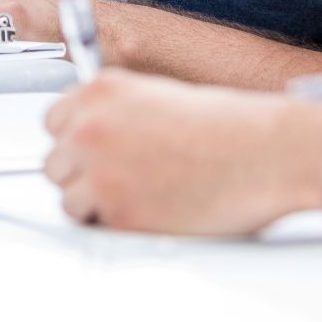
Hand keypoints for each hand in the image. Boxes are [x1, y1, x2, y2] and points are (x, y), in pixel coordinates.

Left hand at [43, 71, 321, 235]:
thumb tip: (89, 139)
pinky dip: (119, 226)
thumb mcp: (159, 97)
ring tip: (142, 197)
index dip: (77, 140)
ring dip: (96, 204)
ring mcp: (101, 173)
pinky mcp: (120, 214)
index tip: (94, 151)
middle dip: (83, 174)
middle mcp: (92, 129)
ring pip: (69, 201)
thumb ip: (117, 114)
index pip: (54, 122)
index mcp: (101, 92)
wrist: (267, 153)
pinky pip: (98, 228)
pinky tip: (153, 211)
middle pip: (55, 164)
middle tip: (123, 179)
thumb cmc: (229, 126)